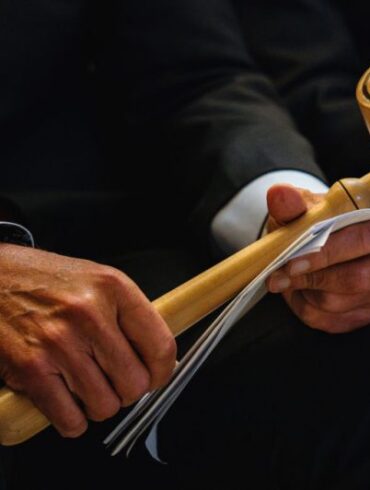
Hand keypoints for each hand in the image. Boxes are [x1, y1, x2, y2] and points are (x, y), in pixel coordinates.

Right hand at [0, 244, 175, 436]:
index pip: (160, 346)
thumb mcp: (98, 280)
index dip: (163, 371)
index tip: (156, 376)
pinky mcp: (31, 369)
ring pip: (105, 406)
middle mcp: (89, 314)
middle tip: (115, 379)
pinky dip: (72, 419)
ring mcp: (59, 343)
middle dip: (128, 390)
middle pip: (135, 384)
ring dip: (99, 404)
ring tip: (86, 384)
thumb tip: (156, 356)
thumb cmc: (45, 280)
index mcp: (113, 288)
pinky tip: (66, 398)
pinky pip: (70, 420)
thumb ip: (129, 314)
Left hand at [265, 183, 369, 332]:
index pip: (360, 241)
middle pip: (355, 279)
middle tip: (276, 277)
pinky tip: (297, 291)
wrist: (322, 241)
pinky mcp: (363, 315)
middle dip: (310, 278)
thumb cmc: (317, 222)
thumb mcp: (306, 207)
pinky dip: (305, 307)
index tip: (291, 262)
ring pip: (339, 304)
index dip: (325, 253)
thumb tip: (278, 194)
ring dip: (304, 292)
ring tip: (285, 277)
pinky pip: (330, 320)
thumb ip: (293, 203)